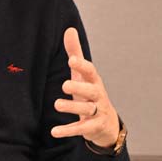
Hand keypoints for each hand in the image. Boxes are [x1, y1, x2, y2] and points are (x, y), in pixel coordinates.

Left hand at [51, 27, 119, 147]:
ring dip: (72, 107)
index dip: (82, 65)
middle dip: (79, 88)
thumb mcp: (83, 75)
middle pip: (91, 91)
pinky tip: (54, 132)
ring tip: (57, 104)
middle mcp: (97, 96)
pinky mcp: (92, 127)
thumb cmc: (90, 93)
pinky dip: (68, 130)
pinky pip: (81, 129)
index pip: (90, 72)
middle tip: (65, 85)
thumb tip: (69, 29)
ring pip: (86, 109)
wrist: (107, 123)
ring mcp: (97, 112)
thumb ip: (76, 53)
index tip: (72, 59)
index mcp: (94, 81)